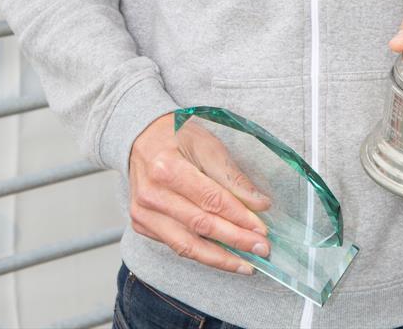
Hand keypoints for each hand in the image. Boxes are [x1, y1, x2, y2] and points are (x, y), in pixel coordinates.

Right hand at [129, 113, 271, 273]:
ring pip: (187, 245)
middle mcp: (152, 194)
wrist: (141, 138)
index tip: (261, 229)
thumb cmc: (176, 137)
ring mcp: (143, 213)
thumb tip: (259, 204)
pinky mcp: (141, 225)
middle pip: (201, 225)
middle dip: (235, 240)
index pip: (211, 199)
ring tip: (245, 264)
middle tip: (261, 249)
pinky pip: (176, 246)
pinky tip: (222, 256)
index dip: (239, 217)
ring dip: (220, 258)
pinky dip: (201, 254)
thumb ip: (232, 176)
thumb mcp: (207, 144)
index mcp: (167, 167)